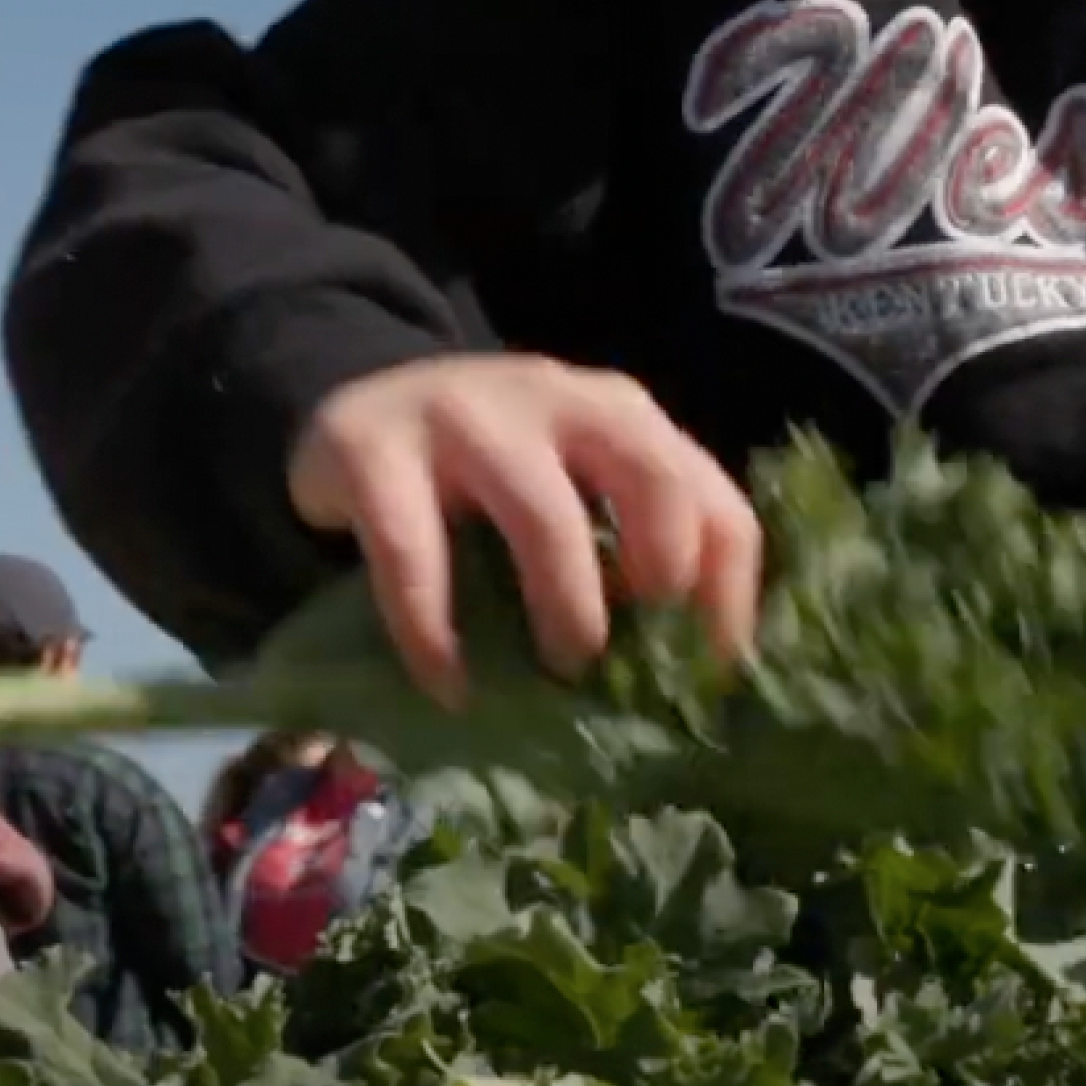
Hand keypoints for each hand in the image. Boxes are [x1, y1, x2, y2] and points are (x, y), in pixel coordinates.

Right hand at [287, 354, 760, 705]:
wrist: (358, 404)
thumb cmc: (486, 475)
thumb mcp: (571, 485)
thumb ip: (625, 545)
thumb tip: (681, 678)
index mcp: (621, 415)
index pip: (713, 499)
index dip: (727, 597)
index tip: (709, 677)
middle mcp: (556, 399)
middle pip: (653, 479)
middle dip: (660, 576)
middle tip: (637, 651)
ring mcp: (464, 416)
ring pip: (543, 513)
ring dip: (564, 606)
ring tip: (560, 673)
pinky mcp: (371, 448)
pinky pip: (415, 554)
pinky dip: (435, 633)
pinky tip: (448, 685)